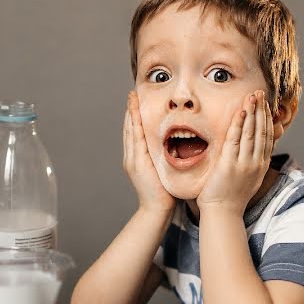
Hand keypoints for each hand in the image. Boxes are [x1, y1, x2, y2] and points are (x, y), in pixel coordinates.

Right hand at [123, 91, 175, 213]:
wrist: (157, 209)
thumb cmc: (164, 192)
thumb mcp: (163, 170)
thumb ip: (164, 157)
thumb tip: (174, 146)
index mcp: (137, 158)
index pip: (135, 133)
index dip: (135, 116)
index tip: (137, 102)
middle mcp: (131, 157)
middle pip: (129, 128)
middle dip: (130, 111)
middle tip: (132, 94)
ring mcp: (132, 160)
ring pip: (130, 131)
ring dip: (130, 114)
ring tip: (131, 99)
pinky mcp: (136, 163)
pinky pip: (134, 140)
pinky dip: (133, 126)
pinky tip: (134, 115)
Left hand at [197, 90, 273, 215]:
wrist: (222, 213)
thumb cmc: (230, 197)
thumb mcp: (247, 179)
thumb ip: (251, 163)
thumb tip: (252, 151)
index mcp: (261, 165)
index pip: (267, 137)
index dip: (267, 118)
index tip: (265, 104)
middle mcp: (256, 163)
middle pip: (262, 131)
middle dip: (262, 110)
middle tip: (261, 93)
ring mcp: (244, 164)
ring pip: (251, 132)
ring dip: (252, 112)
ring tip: (253, 96)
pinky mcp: (229, 165)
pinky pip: (235, 140)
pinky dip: (239, 124)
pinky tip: (241, 112)